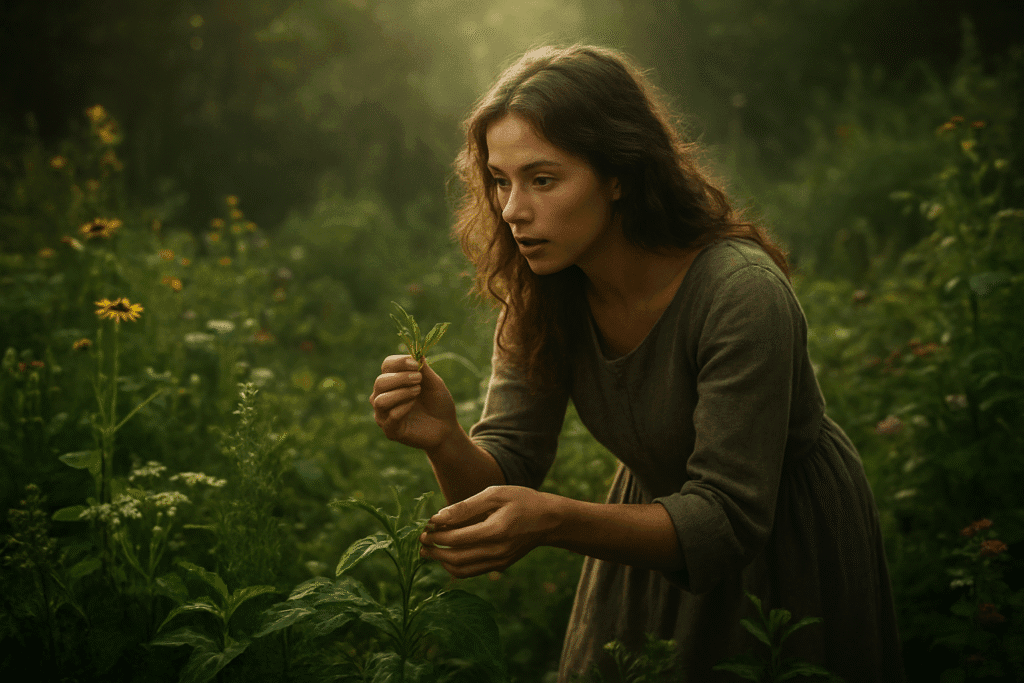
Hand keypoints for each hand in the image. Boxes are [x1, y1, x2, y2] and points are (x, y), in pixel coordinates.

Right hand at [370, 355, 457, 450]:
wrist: (447, 428)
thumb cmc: (438, 403)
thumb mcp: (434, 383)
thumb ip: (424, 369)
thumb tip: (416, 352)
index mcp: (393, 381)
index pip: (386, 366)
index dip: (399, 362)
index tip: (414, 363)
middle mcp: (383, 396)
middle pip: (380, 382)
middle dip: (400, 378)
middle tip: (418, 379)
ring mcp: (385, 415)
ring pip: (380, 400)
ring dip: (400, 393)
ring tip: (417, 391)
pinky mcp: (391, 431)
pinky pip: (390, 417)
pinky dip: (403, 408)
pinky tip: (413, 405)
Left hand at [419, 486, 560, 578]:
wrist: (548, 520)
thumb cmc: (521, 500)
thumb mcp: (495, 494)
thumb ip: (465, 507)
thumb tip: (437, 518)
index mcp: (495, 531)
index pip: (455, 539)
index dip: (435, 535)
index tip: (424, 528)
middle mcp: (497, 551)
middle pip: (455, 558)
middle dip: (434, 551)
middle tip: (421, 542)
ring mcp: (499, 562)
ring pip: (461, 570)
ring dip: (441, 561)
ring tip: (429, 550)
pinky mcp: (500, 566)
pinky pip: (471, 572)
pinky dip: (455, 566)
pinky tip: (447, 555)